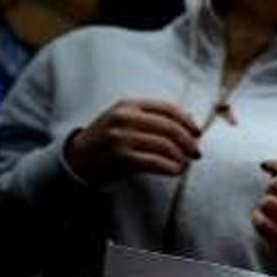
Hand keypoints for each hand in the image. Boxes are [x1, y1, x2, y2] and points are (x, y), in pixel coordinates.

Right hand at [65, 99, 200, 183]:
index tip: (198, 133)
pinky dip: (171, 168)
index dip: (188, 122)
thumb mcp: (127, 119)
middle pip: (171, 128)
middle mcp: (125, 118)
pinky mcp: (121, 157)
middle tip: (196, 153)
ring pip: (166, 146)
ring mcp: (121, 137)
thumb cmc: (110, 139)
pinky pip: (156, 162)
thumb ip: (154, 119)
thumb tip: (192, 128)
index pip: (169, 109)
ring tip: (184, 164)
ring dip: (182, 157)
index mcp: (130, 105)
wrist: (79, 157)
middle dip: (189, 142)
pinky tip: (175, 171)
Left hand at [253, 160, 276, 276]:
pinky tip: (264, 224)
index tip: (265, 165)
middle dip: (269, 189)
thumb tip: (271, 168)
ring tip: (269, 214)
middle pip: (276, 184)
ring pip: (267, 202)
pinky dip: (258, 221)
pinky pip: (261, 223)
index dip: (276, 164)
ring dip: (263, 206)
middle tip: (274, 199)